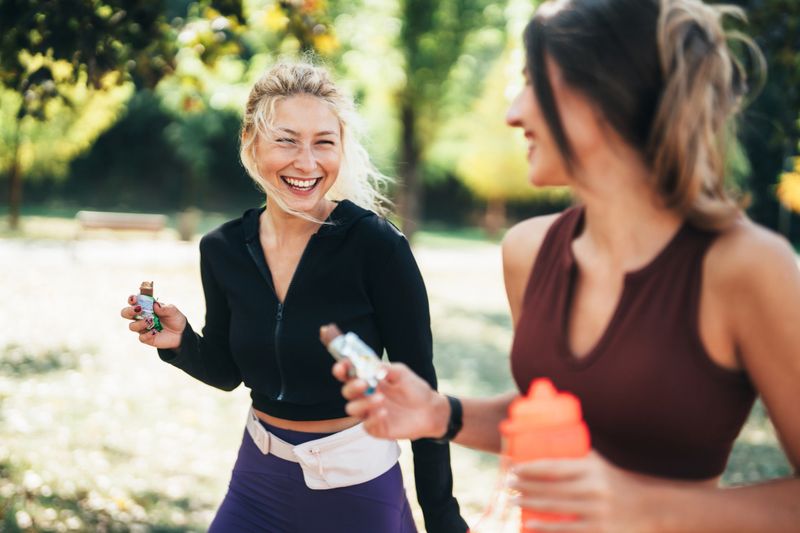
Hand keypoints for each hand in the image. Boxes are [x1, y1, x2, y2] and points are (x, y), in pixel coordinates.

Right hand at [120, 294, 185, 349]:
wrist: (181, 333)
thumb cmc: (174, 319)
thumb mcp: (173, 311)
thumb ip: (164, 308)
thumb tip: (155, 305)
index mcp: (146, 307)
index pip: (134, 301)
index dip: (131, 299)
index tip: (134, 299)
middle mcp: (141, 317)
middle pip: (126, 313)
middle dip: (129, 311)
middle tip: (138, 309)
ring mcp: (142, 328)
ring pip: (132, 326)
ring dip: (139, 323)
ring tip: (150, 321)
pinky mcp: (146, 338)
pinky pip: (141, 337)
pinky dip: (147, 334)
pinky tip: (154, 332)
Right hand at [333, 361, 447, 440]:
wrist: (430, 410)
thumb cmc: (414, 389)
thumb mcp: (402, 373)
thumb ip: (386, 369)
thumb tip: (374, 367)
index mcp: (369, 380)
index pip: (349, 374)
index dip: (342, 370)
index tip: (342, 366)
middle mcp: (365, 396)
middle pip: (347, 392)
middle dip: (351, 387)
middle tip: (363, 383)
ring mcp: (369, 413)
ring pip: (352, 409)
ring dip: (363, 403)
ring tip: (381, 398)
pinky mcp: (376, 428)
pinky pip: (366, 425)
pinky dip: (373, 418)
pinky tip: (384, 413)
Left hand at [510, 451, 649, 532]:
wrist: (648, 507)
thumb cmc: (614, 480)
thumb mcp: (597, 463)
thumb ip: (575, 451)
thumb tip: (546, 432)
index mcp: (591, 469)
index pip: (554, 467)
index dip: (530, 468)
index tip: (513, 468)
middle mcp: (593, 489)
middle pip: (549, 488)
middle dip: (524, 487)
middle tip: (507, 484)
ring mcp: (595, 512)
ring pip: (554, 509)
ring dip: (529, 504)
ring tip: (513, 499)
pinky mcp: (598, 530)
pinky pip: (565, 530)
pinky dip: (545, 528)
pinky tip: (528, 524)